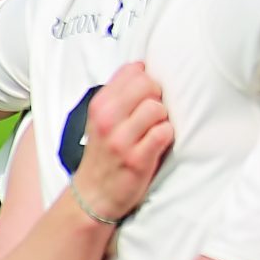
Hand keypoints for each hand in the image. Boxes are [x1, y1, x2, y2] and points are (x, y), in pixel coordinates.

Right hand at [73, 61, 172, 222]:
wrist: (93, 194)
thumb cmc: (105, 153)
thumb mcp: (103, 118)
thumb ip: (120, 93)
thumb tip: (142, 65)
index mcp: (100, 105)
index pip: (132, 71)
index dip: (147, 80)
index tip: (146, 95)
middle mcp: (107, 119)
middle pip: (148, 85)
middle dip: (158, 97)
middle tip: (153, 115)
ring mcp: (121, 140)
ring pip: (158, 108)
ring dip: (163, 119)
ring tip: (154, 132)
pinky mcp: (137, 158)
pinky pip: (164, 133)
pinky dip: (167, 137)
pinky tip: (157, 145)